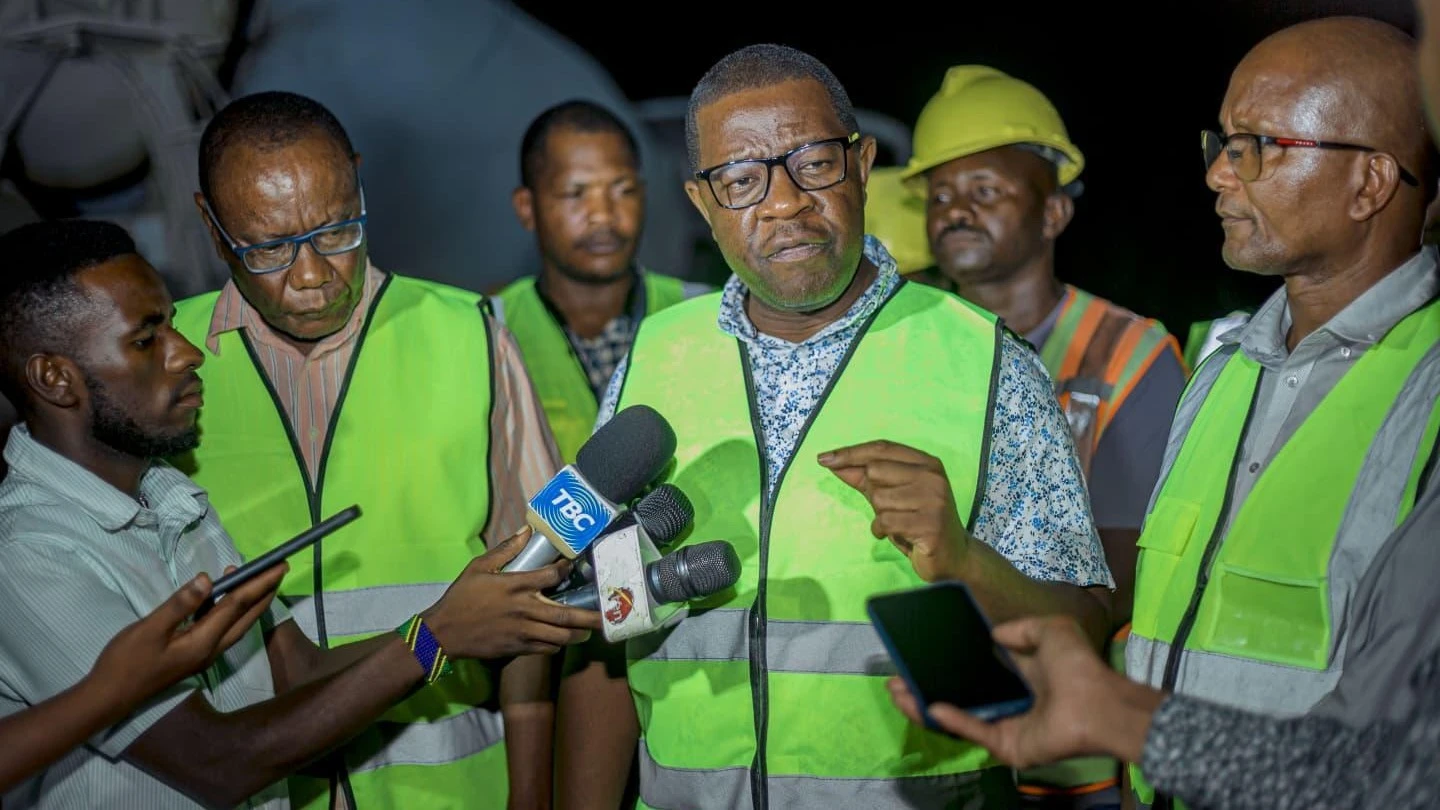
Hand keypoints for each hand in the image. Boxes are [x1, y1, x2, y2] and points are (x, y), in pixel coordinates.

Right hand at [91, 563, 286, 708]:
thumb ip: (180, 604)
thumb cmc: (126, 661)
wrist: (108, 696)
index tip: (279, 565)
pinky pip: (219, 627)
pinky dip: (225, 609)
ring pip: (235, 623)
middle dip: (264, 592)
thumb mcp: (150, 629)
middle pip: (246, 616)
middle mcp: (211, 649)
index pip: (238, 605)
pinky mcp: (193, 654)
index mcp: (204, 642)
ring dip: (247, 601)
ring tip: (251, 576)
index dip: (259, 583)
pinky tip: (217, 596)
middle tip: (279, 570)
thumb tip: (207, 580)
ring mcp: (203, 654)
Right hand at [423, 526, 602, 659]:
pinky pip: (546, 648)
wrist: (444, 632)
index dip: (565, 569)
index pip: (552, 576)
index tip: (571, 565)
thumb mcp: (479, 567)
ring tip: (590, 631)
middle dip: (589, 617)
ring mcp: (523, 631)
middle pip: (565, 614)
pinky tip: (563, 639)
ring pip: (560, 636)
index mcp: (515, 586)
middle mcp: (524, 609)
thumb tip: (525, 532)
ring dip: (578, 634)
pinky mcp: (518, 648)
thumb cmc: (461, 597)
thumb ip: (505, 550)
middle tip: (607, 617)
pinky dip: (558, 644)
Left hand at [818, 440, 969, 581]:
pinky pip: (885, 521)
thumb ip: (865, 478)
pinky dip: (882, 531)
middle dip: (872, 492)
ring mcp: (934, 500)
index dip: (851, 452)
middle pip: (875, 471)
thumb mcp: (893, 496)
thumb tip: (832, 462)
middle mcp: (933, 476)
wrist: (954, 558)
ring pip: (878, 498)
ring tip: (899, 524)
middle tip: (890, 508)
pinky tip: (897, 535)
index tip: (824, 458)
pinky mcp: (929, 525)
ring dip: (880, 516)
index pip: (882, 448)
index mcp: (927, 463)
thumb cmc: (918, 523)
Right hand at [886, 616, 1157, 767]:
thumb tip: (993, 633)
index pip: (976, 671)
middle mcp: (1009, 701)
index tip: (921, 653)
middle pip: (959, 695)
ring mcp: (1006, 725)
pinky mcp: (1006, 745)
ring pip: (958, 716)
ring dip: (927, 704)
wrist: (1097, 702)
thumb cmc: (1077, 666)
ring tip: (899, 692)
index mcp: (1020, 676)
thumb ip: (1020, 628)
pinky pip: (973, 731)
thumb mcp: (1051, 629)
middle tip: (898, 677)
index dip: (948, 662)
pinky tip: (928, 706)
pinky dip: (951, 720)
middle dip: (926, 686)